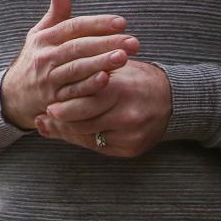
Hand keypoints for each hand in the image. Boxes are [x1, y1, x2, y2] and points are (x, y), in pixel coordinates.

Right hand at [0, 0, 137, 130]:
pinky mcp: (53, 99)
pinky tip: (106, 79)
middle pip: (78, 47)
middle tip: (133, 42)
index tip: (122, 22)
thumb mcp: (40, 35)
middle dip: (106, 43)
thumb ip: (55, 13)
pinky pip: (72, 92)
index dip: (97, 23)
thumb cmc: (35, 59)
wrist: (13, 94)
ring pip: (76, 69)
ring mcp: (49, 79)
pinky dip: (88, 86)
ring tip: (124, 57)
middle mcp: (45, 57)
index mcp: (45, 38)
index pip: (73, 27)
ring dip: (100, 63)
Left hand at [35, 60, 171, 157]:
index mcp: (119, 89)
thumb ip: (82, 80)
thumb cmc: (134, 79)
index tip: (48, 106)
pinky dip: (86, 138)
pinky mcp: (132, 149)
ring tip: (59, 122)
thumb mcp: (110, 71)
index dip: (62, 105)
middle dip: (61, 120)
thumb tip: (50, 94)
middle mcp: (126, 114)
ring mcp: (131, 134)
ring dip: (70, 130)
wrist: (172, 99)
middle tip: (48, 115)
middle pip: (81, 122)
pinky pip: (99, 146)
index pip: (80, 101)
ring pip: (87, 136)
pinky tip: (79, 130)